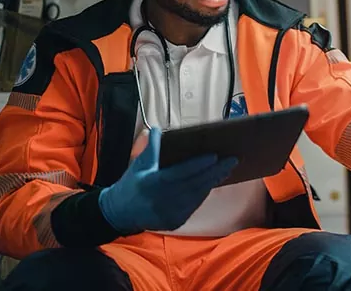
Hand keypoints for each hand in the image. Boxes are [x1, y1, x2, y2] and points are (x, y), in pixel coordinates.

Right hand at [98, 127, 237, 234]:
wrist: (118, 213)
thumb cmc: (130, 184)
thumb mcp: (138, 165)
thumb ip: (150, 148)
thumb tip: (156, 128)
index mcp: (152, 183)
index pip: (181, 172)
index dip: (198, 165)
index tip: (214, 155)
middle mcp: (162, 200)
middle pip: (194, 184)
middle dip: (215, 171)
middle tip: (232, 160)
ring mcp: (169, 213)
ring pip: (197, 196)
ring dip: (213, 182)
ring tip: (227, 169)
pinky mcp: (175, 222)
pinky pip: (194, 206)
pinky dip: (204, 193)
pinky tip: (214, 182)